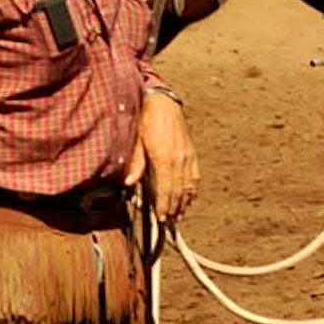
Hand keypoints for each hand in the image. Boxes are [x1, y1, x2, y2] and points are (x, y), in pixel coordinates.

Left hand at [125, 91, 200, 223]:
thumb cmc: (146, 118)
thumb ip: (135, 162)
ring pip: (189, 185)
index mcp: (164, 157)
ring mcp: (188, 156)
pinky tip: (190, 196)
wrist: (163, 100)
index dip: (164, 205)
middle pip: (179, 190)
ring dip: (184, 201)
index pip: (166, 189)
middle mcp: (179, 159)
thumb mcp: (136, 139)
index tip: (161, 218)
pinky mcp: (191, 152)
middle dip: (174, 208)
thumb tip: (129, 183)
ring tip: (179, 214)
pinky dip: (192, 189)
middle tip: (169, 222)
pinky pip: (194, 175)